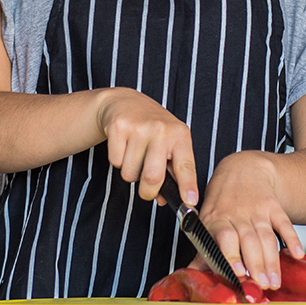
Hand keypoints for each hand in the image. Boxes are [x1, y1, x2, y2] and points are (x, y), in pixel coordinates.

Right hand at [98, 88, 197, 205]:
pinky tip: (124, 146)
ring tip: (135, 155)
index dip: (188, 186)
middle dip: (148, 191)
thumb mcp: (170, 144)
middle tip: (147, 191)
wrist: (126, 102)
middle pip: (153, 177)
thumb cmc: (153, 128)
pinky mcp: (118, 127)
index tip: (190, 202)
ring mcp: (139, 127)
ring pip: (131, 173)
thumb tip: (163, 200)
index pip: (186, 166)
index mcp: (180, 135)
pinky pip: (116, 162)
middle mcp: (162, 130)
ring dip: (131, 173)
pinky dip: (118, 161)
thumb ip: (171, 172)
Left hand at [192, 151, 304, 289]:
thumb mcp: (207, 220)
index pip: (225, 238)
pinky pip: (284, 223)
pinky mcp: (274, 207)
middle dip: (256, 264)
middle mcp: (238, 214)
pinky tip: (297, 253)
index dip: (232, 255)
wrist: (243, 168)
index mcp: (217, 219)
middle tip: (261, 285)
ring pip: (266, 237)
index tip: (238, 273)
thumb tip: (191, 273)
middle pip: (249, 241)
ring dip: (272, 260)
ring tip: (274, 281)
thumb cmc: (223, 200)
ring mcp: (257, 210)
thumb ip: (203, 249)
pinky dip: (292, 239)